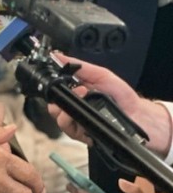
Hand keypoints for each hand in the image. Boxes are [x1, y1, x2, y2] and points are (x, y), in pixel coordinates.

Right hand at [48, 54, 172, 155]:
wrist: (138, 115)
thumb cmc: (122, 97)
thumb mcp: (101, 75)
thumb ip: (80, 66)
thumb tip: (59, 57)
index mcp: (76, 93)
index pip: (55, 93)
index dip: (53, 89)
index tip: (58, 81)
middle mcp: (75, 109)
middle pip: (54, 109)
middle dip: (59, 101)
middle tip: (78, 91)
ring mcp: (78, 123)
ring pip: (60, 122)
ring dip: (68, 111)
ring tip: (85, 100)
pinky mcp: (84, 135)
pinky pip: (72, 133)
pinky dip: (77, 125)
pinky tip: (87, 119)